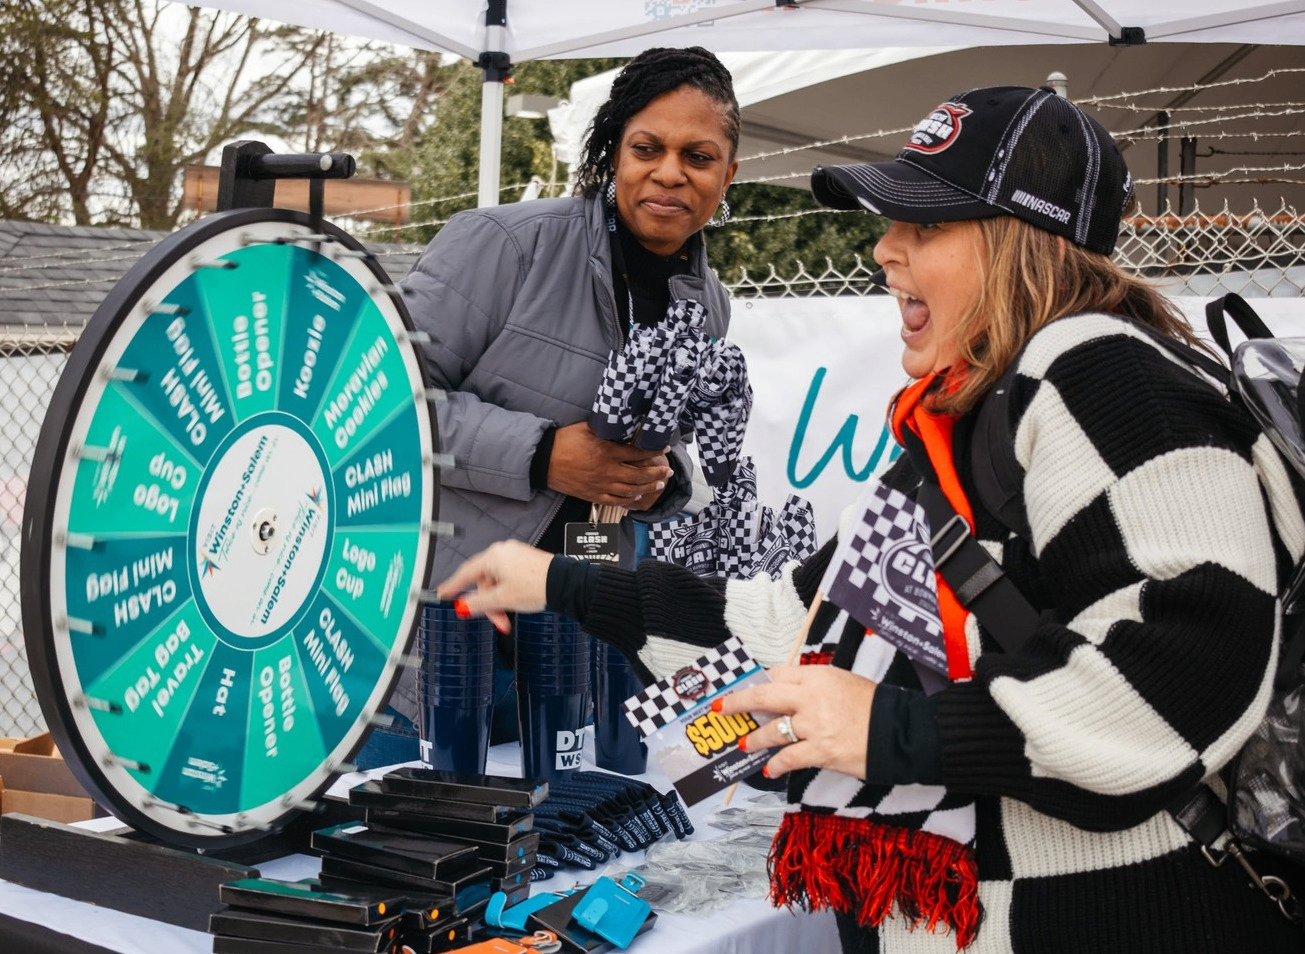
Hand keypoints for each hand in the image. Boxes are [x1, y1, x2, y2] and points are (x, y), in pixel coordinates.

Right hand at [435, 540, 552, 633]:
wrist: (564, 584)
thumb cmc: (537, 586)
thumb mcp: (501, 599)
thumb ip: (478, 603)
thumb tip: (463, 606)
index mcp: (493, 556)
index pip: (466, 572)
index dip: (453, 586)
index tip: (443, 593)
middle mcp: (503, 552)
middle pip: (484, 582)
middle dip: (489, 604)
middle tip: (498, 620)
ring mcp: (516, 556)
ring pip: (497, 583)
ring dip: (500, 601)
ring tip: (510, 616)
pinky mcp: (526, 562)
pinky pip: (509, 579)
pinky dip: (509, 593)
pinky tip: (517, 603)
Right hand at [547, 422, 671, 509]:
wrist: (544, 460)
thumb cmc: (565, 441)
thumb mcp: (588, 428)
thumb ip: (607, 429)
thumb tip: (623, 423)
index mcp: (608, 452)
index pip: (638, 453)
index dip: (654, 452)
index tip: (665, 449)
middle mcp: (608, 471)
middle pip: (639, 475)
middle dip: (657, 473)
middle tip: (668, 472)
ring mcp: (601, 485)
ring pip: (631, 490)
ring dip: (647, 488)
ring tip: (658, 485)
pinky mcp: (592, 495)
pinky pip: (615, 500)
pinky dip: (628, 500)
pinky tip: (637, 498)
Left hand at [715, 666, 875, 779]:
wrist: (900, 731)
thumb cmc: (876, 707)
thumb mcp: (844, 683)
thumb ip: (815, 687)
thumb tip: (790, 696)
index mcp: (818, 676)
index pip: (778, 674)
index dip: (758, 682)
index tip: (745, 688)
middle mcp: (812, 697)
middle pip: (764, 696)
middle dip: (738, 702)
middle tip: (722, 708)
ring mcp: (815, 725)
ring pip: (772, 730)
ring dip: (754, 739)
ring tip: (744, 744)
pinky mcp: (821, 750)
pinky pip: (789, 758)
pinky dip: (776, 765)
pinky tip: (769, 769)